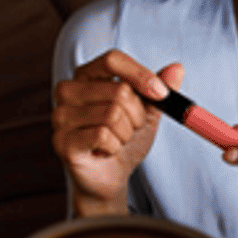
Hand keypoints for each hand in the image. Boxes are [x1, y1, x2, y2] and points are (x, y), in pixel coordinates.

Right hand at [51, 50, 182, 216]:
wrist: (111, 177)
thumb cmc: (124, 139)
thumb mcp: (147, 111)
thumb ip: (160, 88)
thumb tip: (177, 67)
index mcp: (86, 75)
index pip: (113, 60)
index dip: (140, 74)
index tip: (161, 93)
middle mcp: (67, 90)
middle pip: (119, 91)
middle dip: (136, 116)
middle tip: (129, 129)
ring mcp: (60, 115)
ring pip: (113, 115)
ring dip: (126, 134)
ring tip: (116, 141)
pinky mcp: (62, 140)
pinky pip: (102, 136)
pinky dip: (115, 147)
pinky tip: (105, 152)